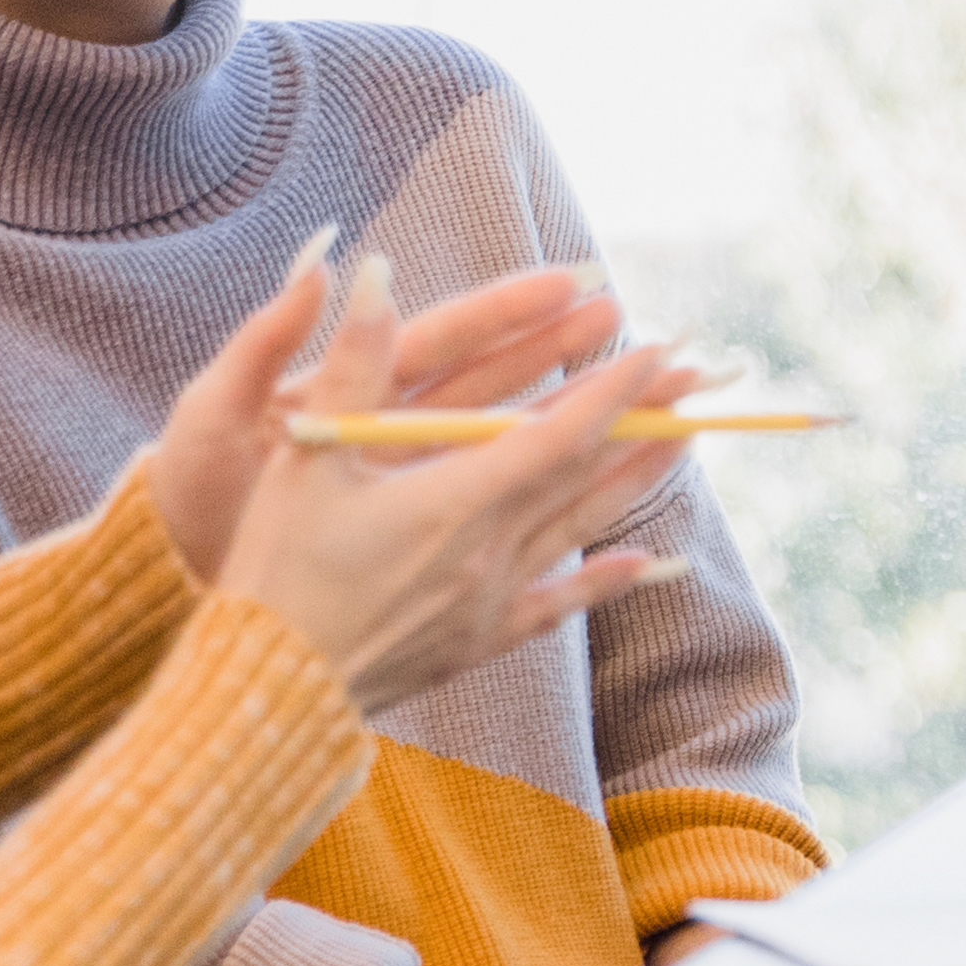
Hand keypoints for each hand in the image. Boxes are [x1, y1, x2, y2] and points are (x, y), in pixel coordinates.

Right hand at [201, 246, 703, 716]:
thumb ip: (352, 362)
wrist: (268, 692)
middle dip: (643, 417)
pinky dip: (603, 580)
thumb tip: (376, 273)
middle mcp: (489, 548)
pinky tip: (644, 563)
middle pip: (585, 470)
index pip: (559, 431)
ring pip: (582, 525)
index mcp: (455, 499)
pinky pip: (556, 604)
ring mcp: (489, 598)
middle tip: (697, 378)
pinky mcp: (477, 641)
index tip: (659, 347)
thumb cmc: (276, 569)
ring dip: (636, 478)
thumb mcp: (306, 458)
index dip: (614, 387)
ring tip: (687, 441)